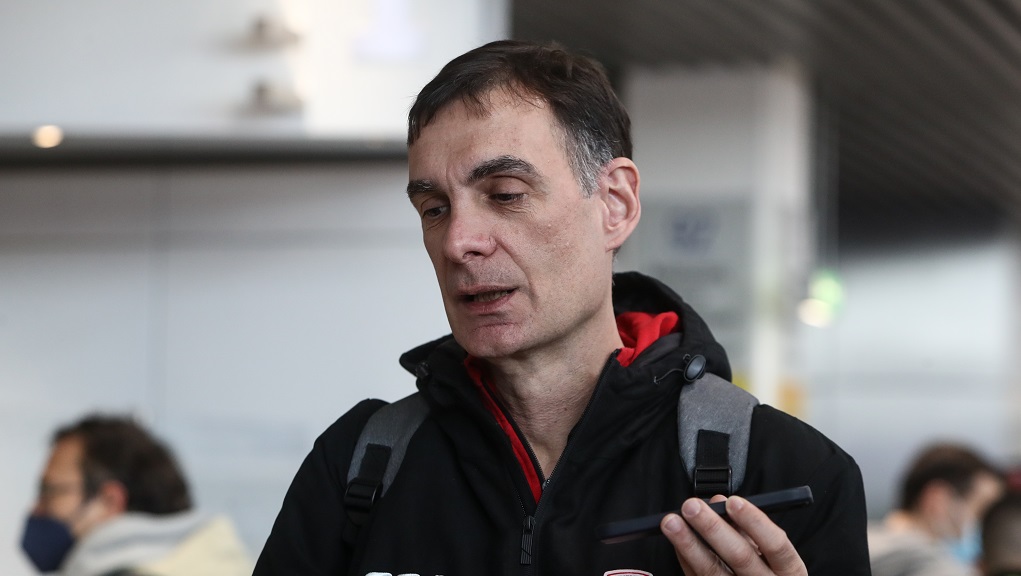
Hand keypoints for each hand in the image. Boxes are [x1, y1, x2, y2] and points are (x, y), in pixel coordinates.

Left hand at [659, 495, 806, 574]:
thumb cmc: (769, 571)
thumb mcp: (771, 553)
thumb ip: (749, 528)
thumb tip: (721, 503)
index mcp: (789, 571)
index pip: (776, 546)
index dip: (755, 522)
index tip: (733, 502)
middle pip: (740, 557)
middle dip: (713, 528)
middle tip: (692, 507)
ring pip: (713, 571)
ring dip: (688, 544)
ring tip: (672, 523)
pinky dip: (686, 559)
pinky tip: (677, 543)